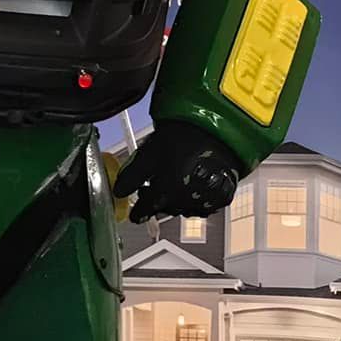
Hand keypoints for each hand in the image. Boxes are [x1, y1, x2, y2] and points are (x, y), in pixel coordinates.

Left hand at [113, 122, 240, 220]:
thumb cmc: (183, 136)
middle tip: (155, 188)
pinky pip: (204, 206)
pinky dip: (196, 199)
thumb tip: (118, 191)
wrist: (219, 128)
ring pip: (184, 209)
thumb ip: (132, 175)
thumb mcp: (149, 151)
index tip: (135, 212)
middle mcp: (184, 202)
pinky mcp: (221, 197)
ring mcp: (204, 201)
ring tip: (176, 180)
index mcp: (164, 192)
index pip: (144, 212)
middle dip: (158, 201)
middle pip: (164, 210)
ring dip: (177, 200)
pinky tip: (194, 183)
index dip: (137, 211)